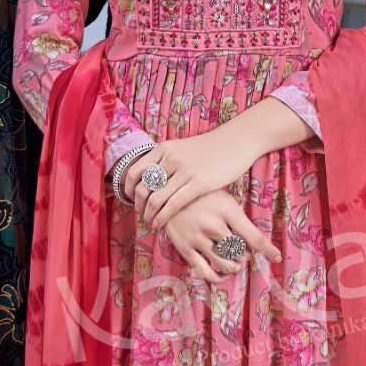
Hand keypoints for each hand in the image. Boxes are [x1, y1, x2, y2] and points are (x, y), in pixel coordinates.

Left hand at [126, 128, 258, 230]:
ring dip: (149, 215)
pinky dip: (162, 217)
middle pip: (142, 187)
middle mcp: (170, 158)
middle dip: (138, 206)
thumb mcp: (183, 148)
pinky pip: (173, 204)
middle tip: (141, 215)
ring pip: (155, 198)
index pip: (134, 172)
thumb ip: (167, 160)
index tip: (131, 201)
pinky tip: (160, 224)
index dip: (128, 190)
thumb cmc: (211, 148)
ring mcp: (184, 170)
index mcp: (163, 148)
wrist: (237, 141)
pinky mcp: (199, 183)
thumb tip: (153, 179)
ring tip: (150, 223)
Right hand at [160, 189, 281, 284]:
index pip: (253, 236)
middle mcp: (214, 225)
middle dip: (245, 256)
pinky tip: (220, 275)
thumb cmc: (199, 193)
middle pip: (240, 251)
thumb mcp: (221, 196)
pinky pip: (204, 271)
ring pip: (224, 263)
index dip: (268, 250)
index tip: (277, 257)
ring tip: (234, 263)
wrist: (163, 189)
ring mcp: (198, 238)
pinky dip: (215, 277)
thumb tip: (253, 238)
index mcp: (227, 209)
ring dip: (233, 267)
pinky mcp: (184, 248)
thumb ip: (236, 215)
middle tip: (243, 254)